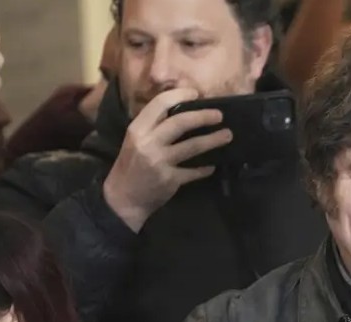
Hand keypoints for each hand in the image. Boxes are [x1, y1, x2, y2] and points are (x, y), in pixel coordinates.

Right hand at [103, 88, 232, 231]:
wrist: (123, 198)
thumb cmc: (131, 165)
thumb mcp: (135, 140)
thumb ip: (154, 126)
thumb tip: (182, 109)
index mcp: (138, 129)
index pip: (160, 103)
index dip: (180, 95)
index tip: (196, 93)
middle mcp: (148, 143)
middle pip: (180, 122)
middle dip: (203, 116)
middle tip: (219, 115)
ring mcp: (159, 162)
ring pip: (192, 146)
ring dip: (213, 140)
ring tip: (227, 135)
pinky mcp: (170, 180)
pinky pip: (194, 171)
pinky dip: (205, 168)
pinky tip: (212, 165)